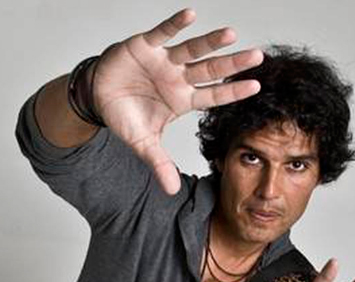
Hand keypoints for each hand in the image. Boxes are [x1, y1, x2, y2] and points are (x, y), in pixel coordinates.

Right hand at [91, 8, 263, 194]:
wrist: (98, 96)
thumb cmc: (125, 115)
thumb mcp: (143, 143)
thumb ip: (159, 163)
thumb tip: (172, 191)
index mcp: (182, 99)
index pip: (213, 96)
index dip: (233, 92)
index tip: (256, 86)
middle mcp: (178, 78)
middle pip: (210, 70)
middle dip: (232, 65)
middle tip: (257, 57)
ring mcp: (164, 60)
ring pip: (192, 50)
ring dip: (210, 43)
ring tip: (231, 35)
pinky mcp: (146, 45)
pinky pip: (162, 33)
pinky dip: (175, 24)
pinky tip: (190, 14)